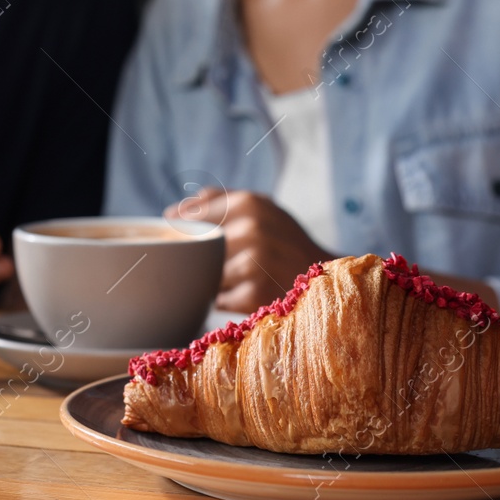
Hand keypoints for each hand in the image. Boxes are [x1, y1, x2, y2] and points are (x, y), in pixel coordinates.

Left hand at [168, 187, 332, 312]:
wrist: (328, 278)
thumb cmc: (286, 241)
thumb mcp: (262, 208)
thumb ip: (219, 201)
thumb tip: (171, 213)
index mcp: (249, 203)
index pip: (190, 217)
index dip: (179, 230)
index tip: (177, 238)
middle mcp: (251, 229)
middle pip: (195, 249)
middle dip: (197, 259)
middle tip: (214, 263)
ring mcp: (253, 263)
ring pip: (206, 274)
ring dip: (212, 280)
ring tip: (238, 278)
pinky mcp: (255, 295)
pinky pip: (218, 298)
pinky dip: (226, 299)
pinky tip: (245, 293)